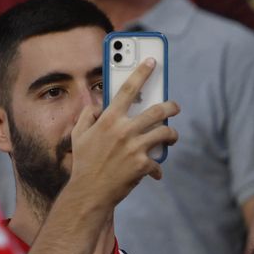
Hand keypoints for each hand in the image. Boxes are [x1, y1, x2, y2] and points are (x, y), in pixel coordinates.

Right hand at [65, 58, 179, 209]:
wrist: (90, 192)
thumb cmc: (84, 163)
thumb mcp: (79, 135)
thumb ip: (88, 116)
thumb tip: (96, 106)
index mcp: (108, 119)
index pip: (127, 89)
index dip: (141, 72)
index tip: (151, 61)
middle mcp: (124, 130)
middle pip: (157, 110)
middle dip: (171, 106)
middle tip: (174, 106)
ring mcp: (135, 147)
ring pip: (165, 133)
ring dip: (171, 134)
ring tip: (171, 136)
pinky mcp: (143, 164)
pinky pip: (157, 161)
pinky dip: (156, 167)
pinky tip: (153, 172)